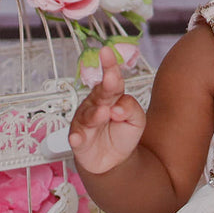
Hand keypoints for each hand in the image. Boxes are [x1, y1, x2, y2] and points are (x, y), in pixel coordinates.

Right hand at [68, 47, 145, 174]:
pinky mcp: (79, 140)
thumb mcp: (137, 120)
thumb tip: (118, 107)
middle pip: (100, 94)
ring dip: (95, 114)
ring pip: (88, 116)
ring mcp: (85, 123)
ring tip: (104, 112)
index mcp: (111, 97)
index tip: (107, 52)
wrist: (113, 161)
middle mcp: (95, 106)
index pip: (112, 80)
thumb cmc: (123, 134)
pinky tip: (78, 138)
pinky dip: (76, 138)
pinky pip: (77, 138)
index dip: (110, 66)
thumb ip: (131, 108)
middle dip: (105, 85)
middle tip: (112, 78)